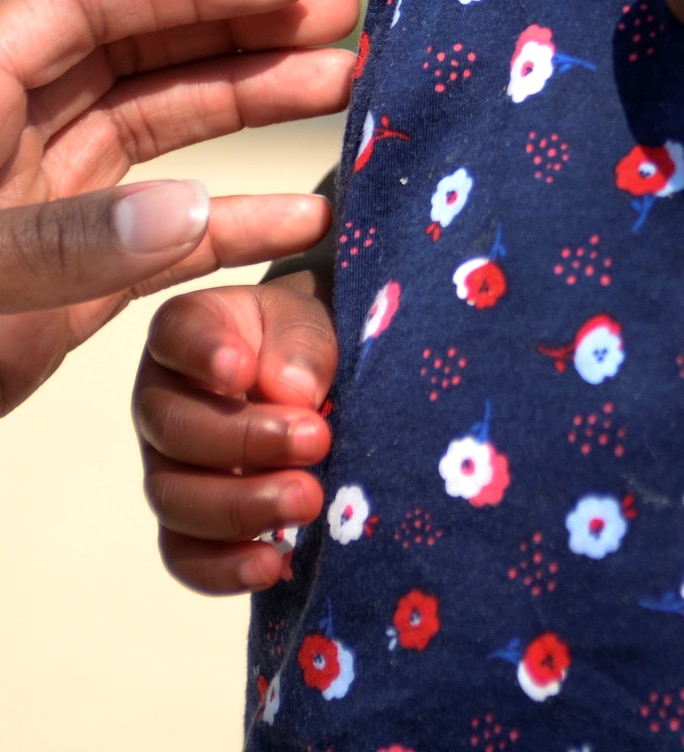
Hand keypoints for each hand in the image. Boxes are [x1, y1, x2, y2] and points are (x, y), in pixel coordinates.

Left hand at [0, 0, 356, 413]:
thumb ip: (65, 243)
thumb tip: (193, 210)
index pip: (94, 0)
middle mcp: (17, 127)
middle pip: (146, 48)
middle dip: (245, 29)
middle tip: (344, 20)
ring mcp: (49, 197)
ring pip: (168, 125)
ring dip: (257, 105)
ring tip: (346, 89)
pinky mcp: (74, 275)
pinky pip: (171, 232)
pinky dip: (239, 223)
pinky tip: (308, 217)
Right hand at [134, 276, 338, 592]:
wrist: (313, 380)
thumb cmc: (302, 340)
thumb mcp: (311, 318)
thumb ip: (302, 341)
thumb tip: (292, 391)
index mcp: (188, 332)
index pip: (176, 333)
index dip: (202, 352)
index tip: (242, 369)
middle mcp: (164, 400)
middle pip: (175, 430)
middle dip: (247, 441)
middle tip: (315, 441)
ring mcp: (170, 466)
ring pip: (176, 500)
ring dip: (242, 508)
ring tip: (307, 501)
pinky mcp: (190, 523)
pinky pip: (186, 557)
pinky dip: (225, 568)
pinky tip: (274, 565)